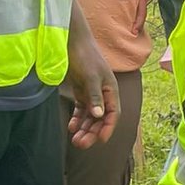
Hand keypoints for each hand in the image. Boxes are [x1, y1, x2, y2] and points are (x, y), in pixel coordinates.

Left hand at [63, 18, 117, 146]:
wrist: (72, 41)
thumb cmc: (84, 56)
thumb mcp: (90, 76)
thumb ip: (95, 96)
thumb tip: (99, 115)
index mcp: (111, 91)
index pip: (113, 114)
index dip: (108, 128)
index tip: (100, 141)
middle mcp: (104, 95)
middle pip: (101, 119)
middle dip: (92, 133)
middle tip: (80, 144)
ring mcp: (92, 94)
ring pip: (91, 117)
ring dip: (84, 129)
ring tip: (74, 140)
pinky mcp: (81, 92)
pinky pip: (81, 110)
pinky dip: (77, 119)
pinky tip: (71, 127)